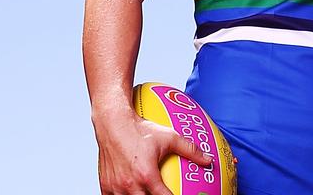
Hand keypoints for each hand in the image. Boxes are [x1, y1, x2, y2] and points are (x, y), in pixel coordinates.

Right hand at [94, 110, 213, 194]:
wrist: (113, 123)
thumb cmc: (139, 130)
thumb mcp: (169, 137)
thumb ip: (189, 149)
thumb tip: (207, 159)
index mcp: (146, 175)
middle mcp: (130, 184)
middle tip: (161, 194)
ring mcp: (116, 187)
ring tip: (147, 193)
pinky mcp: (105, 185)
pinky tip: (132, 194)